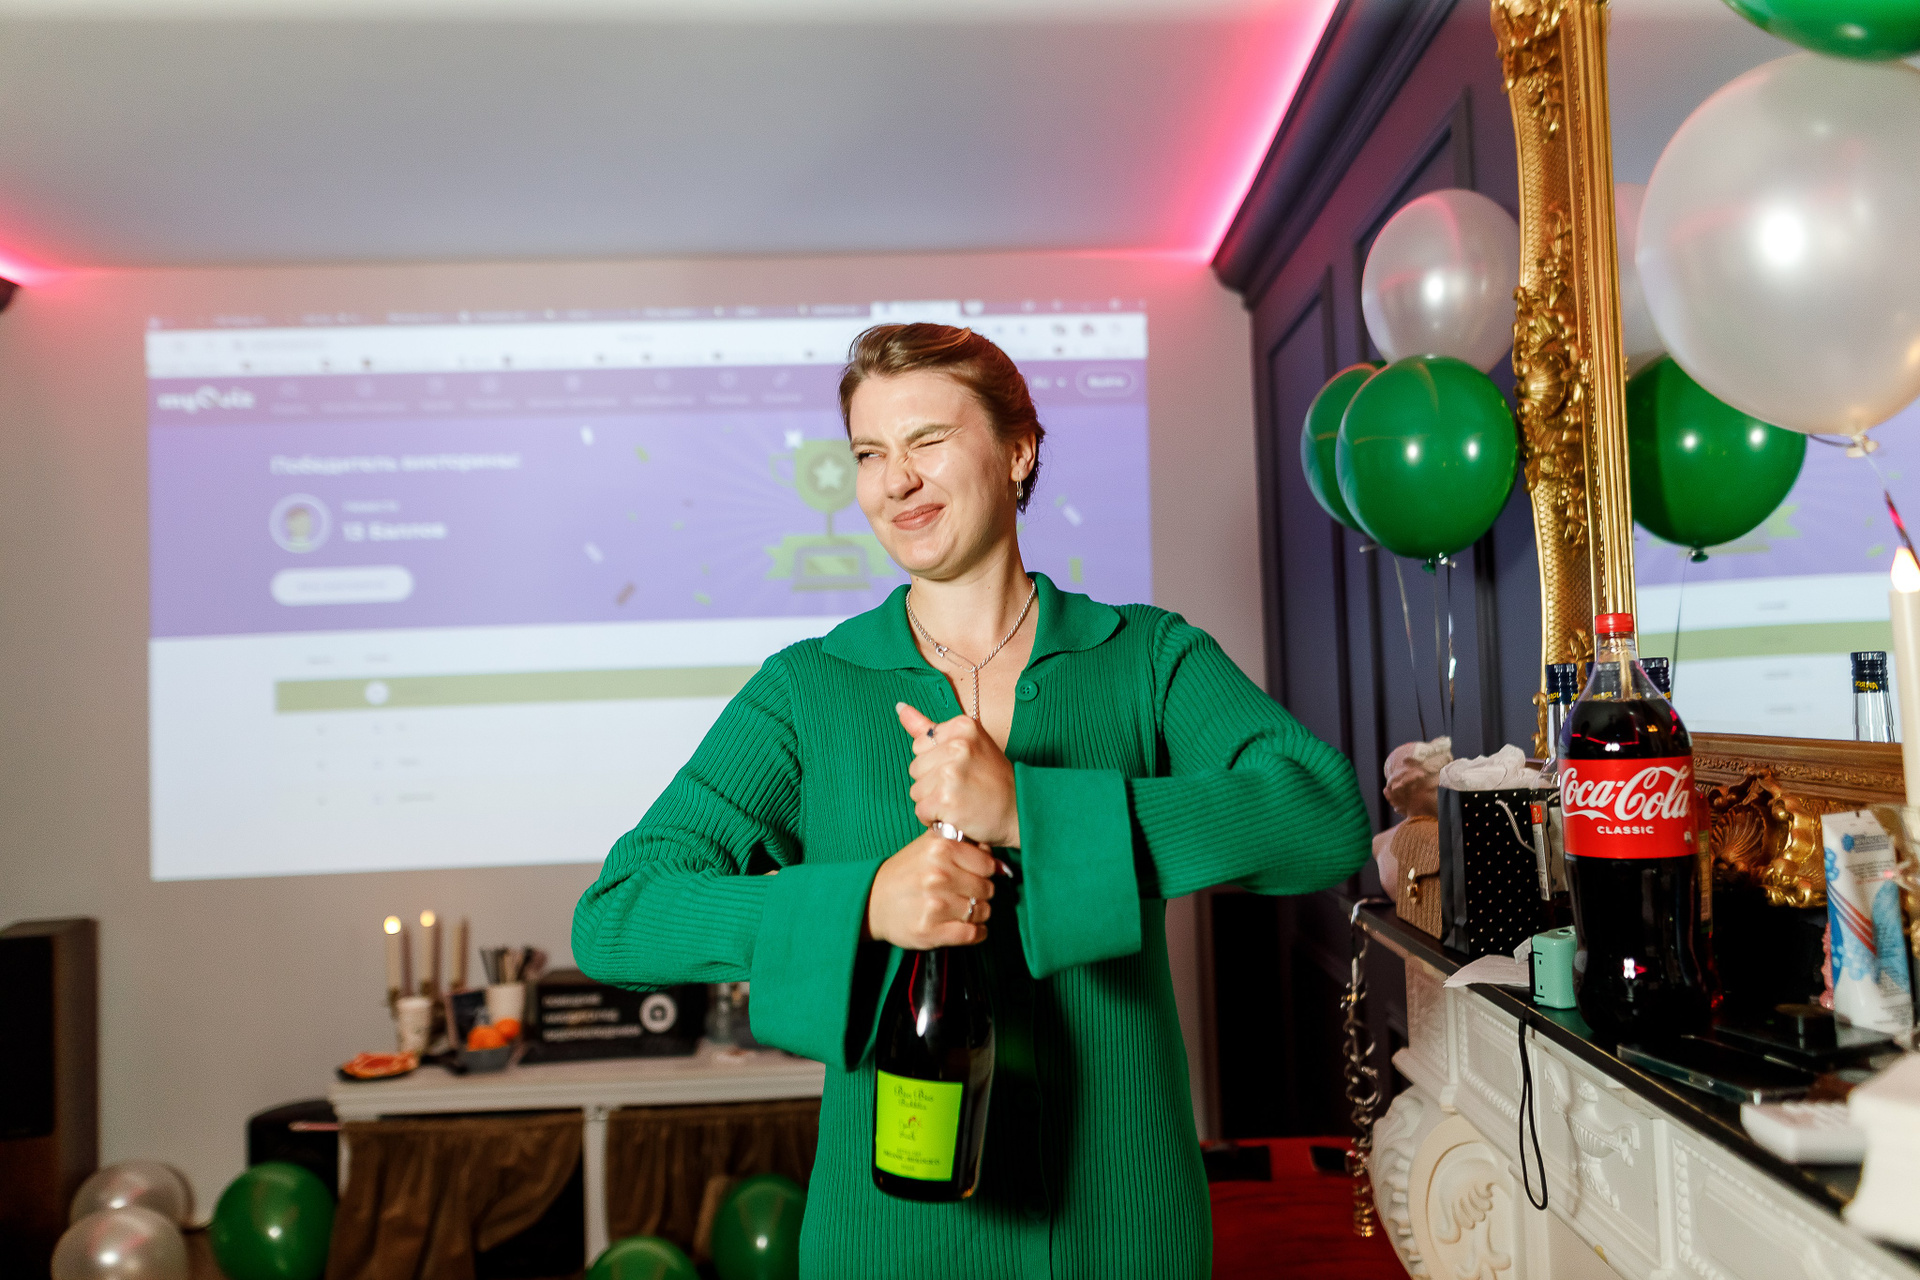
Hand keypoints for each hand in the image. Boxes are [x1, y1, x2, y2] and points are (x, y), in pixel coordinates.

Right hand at [866, 826, 998, 948]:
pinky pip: (972, 934)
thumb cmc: (905, 873)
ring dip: (977, 914)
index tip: (976, 876)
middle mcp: (938, 874)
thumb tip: (1001, 864)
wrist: (871, 902)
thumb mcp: (929, 846)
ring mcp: (935, 904)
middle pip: (986, 889)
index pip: (988, 865)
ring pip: (981, 912)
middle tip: (967, 895)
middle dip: (981, 894)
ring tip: (963, 910)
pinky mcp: (930, 930)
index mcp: (941, 848)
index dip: (984, 872)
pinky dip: (976, 933)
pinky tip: (969, 928)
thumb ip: (964, 846)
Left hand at [896, 703, 1020, 847]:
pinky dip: (934, 819)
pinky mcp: (946, 799)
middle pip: (915, 767)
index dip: (936, 762)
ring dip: (933, 802)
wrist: (1019, 810)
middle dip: (932, 782)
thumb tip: (899, 707)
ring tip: (959, 801)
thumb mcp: (968, 743)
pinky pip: (920, 811)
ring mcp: (951, 772)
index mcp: (962, 726)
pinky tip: (955, 815)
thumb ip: (929, 727)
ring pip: (916, 790)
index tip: (961, 768)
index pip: (920, 744)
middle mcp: (957, 745)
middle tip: (962, 787)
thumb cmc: (992, 779)